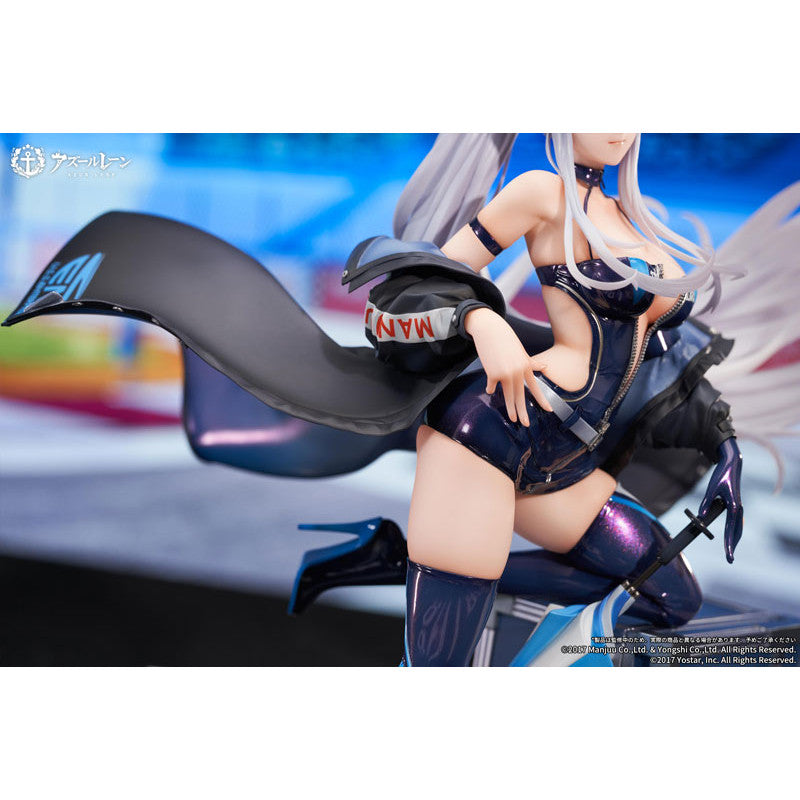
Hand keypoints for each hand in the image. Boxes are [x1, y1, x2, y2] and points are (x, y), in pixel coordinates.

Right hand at [464, 307, 552, 425]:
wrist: (490, 329)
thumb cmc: (505, 340)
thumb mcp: (520, 351)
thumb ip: (530, 362)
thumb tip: (543, 366)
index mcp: (526, 366)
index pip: (535, 386)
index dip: (542, 399)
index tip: (549, 410)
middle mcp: (518, 371)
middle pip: (521, 396)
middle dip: (524, 411)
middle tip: (526, 424)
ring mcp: (506, 373)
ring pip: (508, 396)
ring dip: (511, 409)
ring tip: (513, 419)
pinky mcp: (493, 373)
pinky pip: (491, 386)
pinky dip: (490, 387)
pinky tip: (489, 387)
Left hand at [698, 438, 742, 563]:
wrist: (731, 464)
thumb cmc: (721, 475)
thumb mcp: (710, 489)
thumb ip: (705, 503)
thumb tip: (700, 517)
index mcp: (734, 506)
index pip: (731, 530)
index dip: (728, 544)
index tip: (728, 555)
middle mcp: (739, 508)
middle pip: (737, 532)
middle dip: (732, 545)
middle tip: (729, 559)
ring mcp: (739, 507)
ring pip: (738, 528)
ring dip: (734, 539)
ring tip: (729, 551)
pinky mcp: (736, 505)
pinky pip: (736, 522)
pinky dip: (734, 531)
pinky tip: (731, 537)